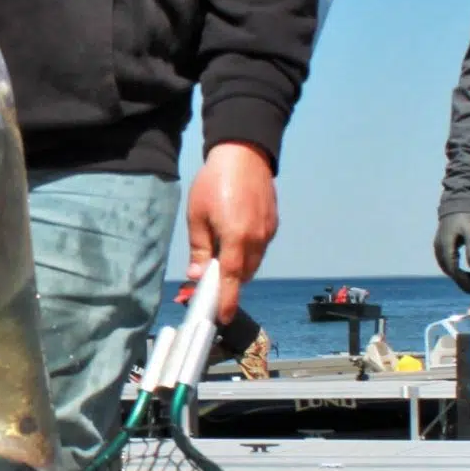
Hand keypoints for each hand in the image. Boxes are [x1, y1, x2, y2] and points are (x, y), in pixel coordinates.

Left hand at [186, 142, 277, 324]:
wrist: (244, 153)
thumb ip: (199, 248)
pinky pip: (260, 247)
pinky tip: (234, 236)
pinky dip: (247, 251)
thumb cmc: (215, 181)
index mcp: (236, 238)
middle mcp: (256, 239)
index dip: (227, 300)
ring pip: (253, 262)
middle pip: (243, 273)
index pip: (231, 279)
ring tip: (220, 251)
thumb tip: (196, 274)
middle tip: (209, 277)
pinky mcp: (273, 223)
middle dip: (228, 281)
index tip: (223, 316)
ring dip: (238, 265)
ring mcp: (268, 232)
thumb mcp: (197, 214)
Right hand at [434, 211, 469, 291]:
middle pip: (449, 271)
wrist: (455, 204)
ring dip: (458, 275)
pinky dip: (455, 269)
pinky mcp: (440, 246)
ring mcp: (438, 247)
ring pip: (447, 267)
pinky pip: (447, 262)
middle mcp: (439, 249)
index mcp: (446, 246)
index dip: (463, 281)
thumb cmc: (465, 217)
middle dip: (461, 280)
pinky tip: (465, 270)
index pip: (453, 270)